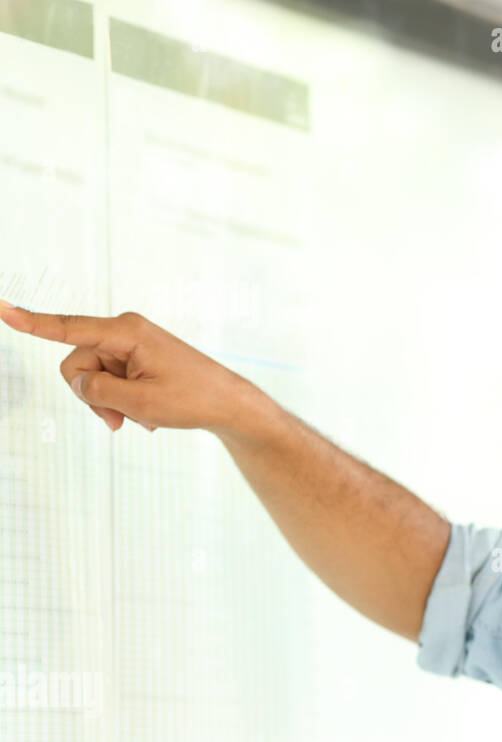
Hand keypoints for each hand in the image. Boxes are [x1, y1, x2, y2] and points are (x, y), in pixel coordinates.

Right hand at [0, 302, 251, 433]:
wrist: (228, 405)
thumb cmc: (193, 400)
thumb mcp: (140, 403)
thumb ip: (98, 392)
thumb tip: (79, 381)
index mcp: (126, 332)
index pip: (68, 327)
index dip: (31, 321)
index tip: (1, 308)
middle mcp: (125, 331)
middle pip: (77, 365)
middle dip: (92, 397)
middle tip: (120, 422)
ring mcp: (130, 345)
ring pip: (92, 378)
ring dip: (110, 404)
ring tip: (142, 418)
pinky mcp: (136, 358)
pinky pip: (110, 381)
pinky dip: (123, 401)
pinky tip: (148, 415)